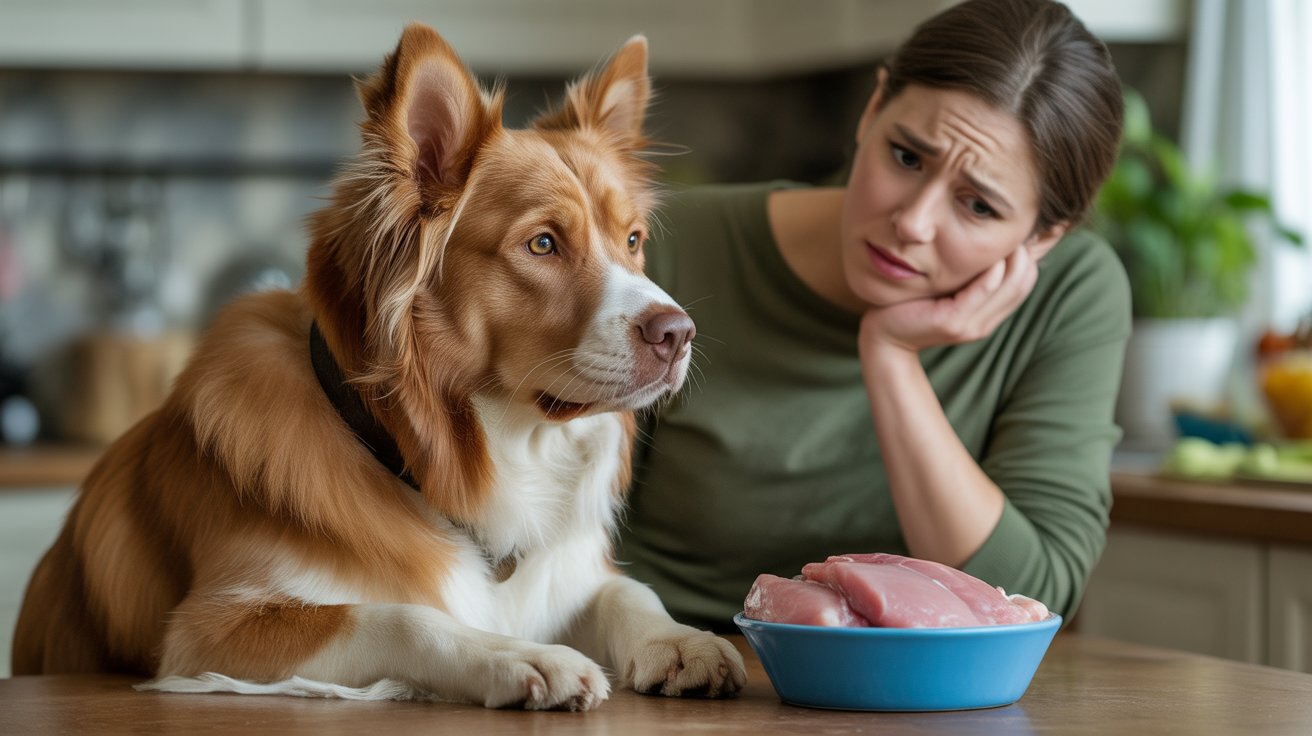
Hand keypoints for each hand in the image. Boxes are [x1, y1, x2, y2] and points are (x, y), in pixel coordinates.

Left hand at [859, 245, 1038, 359]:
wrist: (884, 334)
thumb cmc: (912, 304)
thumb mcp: (947, 286)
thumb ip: (967, 272)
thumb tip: (986, 242)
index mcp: (987, 314)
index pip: (1025, 281)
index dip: (1029, 254)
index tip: (1023, 227)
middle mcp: (985, 323)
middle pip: (1023, 282)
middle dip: (1026, 252)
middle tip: (1022, 225)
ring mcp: (971, 325)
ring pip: (1009, 287)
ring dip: (1014, 259)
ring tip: (1012, 235)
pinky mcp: (953, 322)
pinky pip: (981, 292)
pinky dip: (991, 274)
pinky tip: (992, 256)